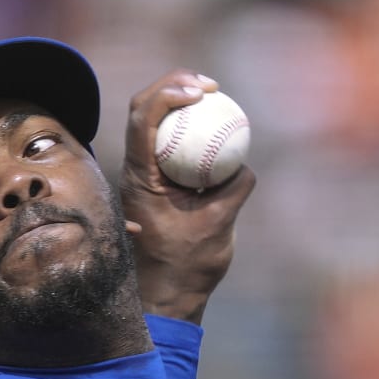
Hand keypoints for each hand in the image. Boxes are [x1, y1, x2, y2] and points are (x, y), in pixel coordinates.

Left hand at [119, 70, 257, 324]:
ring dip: (178, 101)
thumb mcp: (219, 224)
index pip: (143, 120)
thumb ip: (234, 187)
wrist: (167, 293)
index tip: (201, 92)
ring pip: (152, 122)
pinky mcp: (156, 181)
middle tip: (208, 86)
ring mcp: (143, 175)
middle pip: (143, 109)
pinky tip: (213, 125)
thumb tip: (244, 161)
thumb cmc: (188, 264)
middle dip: (172, 84)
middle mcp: (134, 171)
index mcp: (138, 177)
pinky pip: (169, 142)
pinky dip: (188, 128)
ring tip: (210, 94)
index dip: (168, 92)